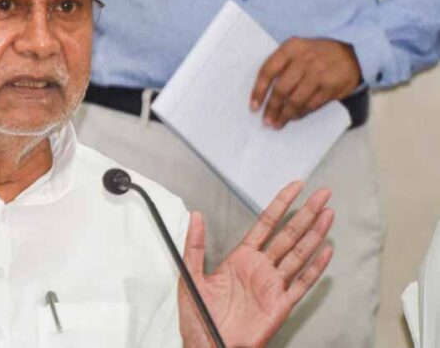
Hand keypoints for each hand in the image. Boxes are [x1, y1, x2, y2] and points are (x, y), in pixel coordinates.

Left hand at [178, 182, 333, 347]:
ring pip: (299, 254)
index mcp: (241, 258)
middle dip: (307, 213)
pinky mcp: (281, 305)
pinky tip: (327, 251)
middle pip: (289, 234)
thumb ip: (194, 245)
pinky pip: (302, 284)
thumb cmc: (199, 316)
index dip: (281, 204)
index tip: (296, 186)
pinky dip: (316, 268)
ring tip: (329, 214)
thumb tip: (196, 215)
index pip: (266, 224)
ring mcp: (273, 285)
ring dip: (315, 234)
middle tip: (323, 193)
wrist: (207, 346)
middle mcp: (261, 268)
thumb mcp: (190, 276)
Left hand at [250, 38, 361, 128]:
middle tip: (266, 121)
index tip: (254, 107)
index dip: (258, 91)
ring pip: (296, 100)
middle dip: (272, 108)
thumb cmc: (318, 52)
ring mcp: (319, 72)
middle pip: (281, 89)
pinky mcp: (332, 86)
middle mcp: (304, 59)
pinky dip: (301, 113)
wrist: (354, 50)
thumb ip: (282, 65)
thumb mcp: (299, 49)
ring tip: (278, 123)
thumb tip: (264, 93)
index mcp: (291, 47)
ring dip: (285, 115)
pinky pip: (312, 104)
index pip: (268, 71)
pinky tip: (294, 117)